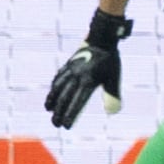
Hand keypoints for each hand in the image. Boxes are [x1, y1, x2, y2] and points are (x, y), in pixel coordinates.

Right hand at [45, 10, 131, 128]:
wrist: (102, 38)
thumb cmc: (110, 60)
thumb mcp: (114, 79)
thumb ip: (113, 96)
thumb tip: (112, 112)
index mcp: (88, 82)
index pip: (77, 103)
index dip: (70, 115)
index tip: (66, 126)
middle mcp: (76, 77)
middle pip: (64, 98)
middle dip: (58, 112)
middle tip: (55, 124)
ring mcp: (70, 70)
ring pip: (58, 88)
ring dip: (52, 100)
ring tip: (48, 109)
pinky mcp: (68, 64)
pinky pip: (58, 77)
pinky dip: (54, 86)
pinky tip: (53, 91)